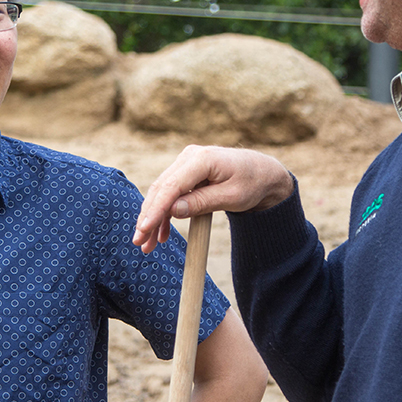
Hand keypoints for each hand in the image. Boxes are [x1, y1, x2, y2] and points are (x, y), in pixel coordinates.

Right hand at [133, 145, 293, 252]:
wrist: (262, 172)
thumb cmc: (252, 183)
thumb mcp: (232, 197)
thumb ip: (202, 202)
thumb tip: (173, 211)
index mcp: (202, 159)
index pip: (171, 186)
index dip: (156, 209)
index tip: (144, 229)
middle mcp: (189, 157)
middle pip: (161, 189)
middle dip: (148, 217)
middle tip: (139, 242)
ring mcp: (186, 163)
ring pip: (161, 193)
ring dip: (152, 218)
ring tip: (147, 244)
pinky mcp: (186, 173)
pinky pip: (170, 194)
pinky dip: (164, 214)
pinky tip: (162, 234)